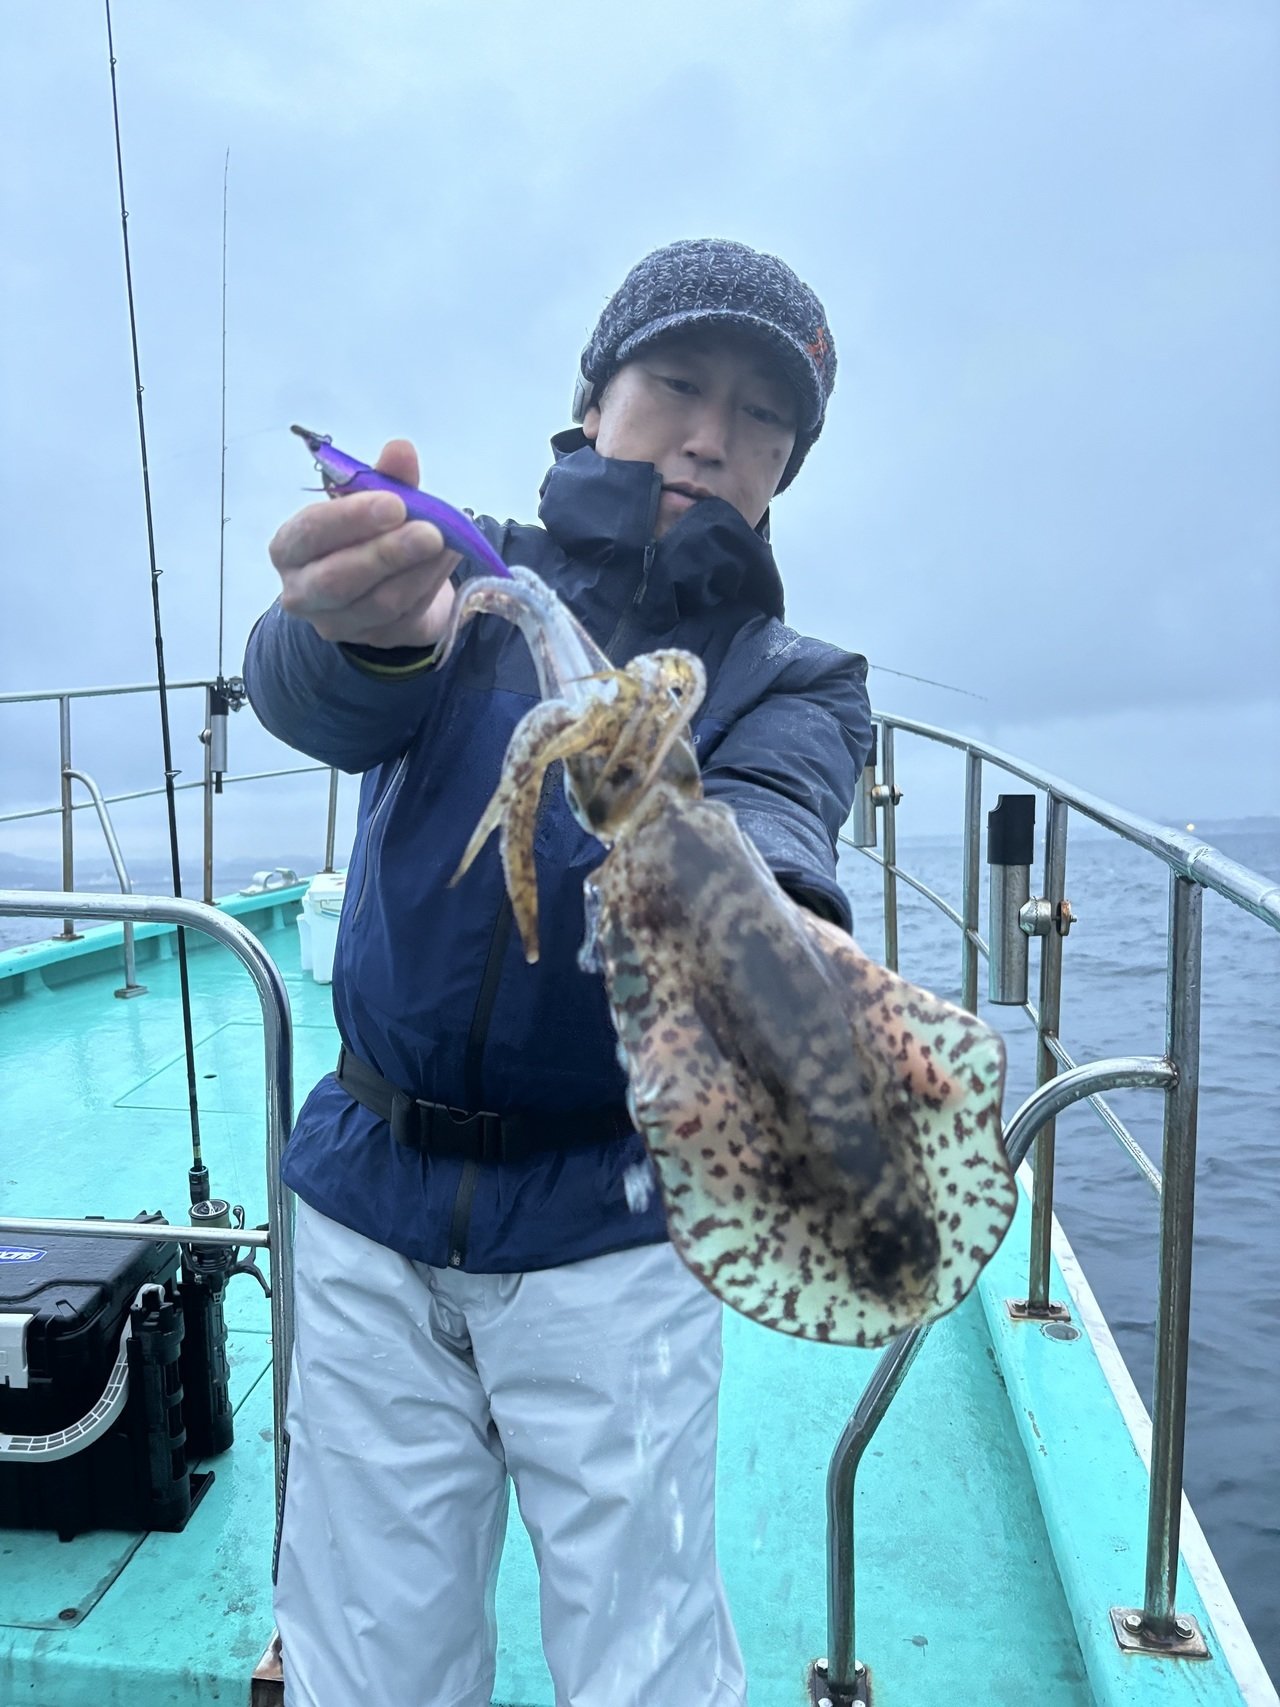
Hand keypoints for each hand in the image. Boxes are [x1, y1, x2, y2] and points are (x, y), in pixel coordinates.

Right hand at [268, 440, 458, 648]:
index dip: (351, 518)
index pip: (311, 533)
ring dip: (420, 570)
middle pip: (339, 579)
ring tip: (448, 541)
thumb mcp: (373, 499)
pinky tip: (448, 560)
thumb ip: (384, 476)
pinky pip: (406, 616)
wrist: (386, 583)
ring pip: (379, 602)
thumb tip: (401, 450)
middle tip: (430, 532)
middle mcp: (302, 591)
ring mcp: (336, 624)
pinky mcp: (373, 641)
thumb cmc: (366, 532)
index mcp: (290, 547)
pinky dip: (431, 585)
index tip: (394, 503)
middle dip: (388, 553)